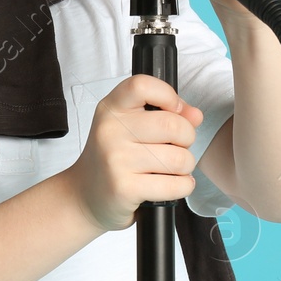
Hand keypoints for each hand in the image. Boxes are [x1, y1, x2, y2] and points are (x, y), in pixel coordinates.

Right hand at [64, 75, 203, 232]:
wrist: (84, 194)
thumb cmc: (113, 158)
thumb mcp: (131, 127)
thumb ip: (165, 114)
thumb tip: (195, 115)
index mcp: (111, 109)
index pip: (142, 86)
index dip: (168, 95)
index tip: (174, 110)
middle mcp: (110, 130)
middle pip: (173, 125)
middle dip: (187, 138)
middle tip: (177, 146)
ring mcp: (116, 160)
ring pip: (179, 158)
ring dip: (186, 166)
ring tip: (172, 168)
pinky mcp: (125, 188)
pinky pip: (176, 184)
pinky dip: (183, 186)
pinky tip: (170, 184)